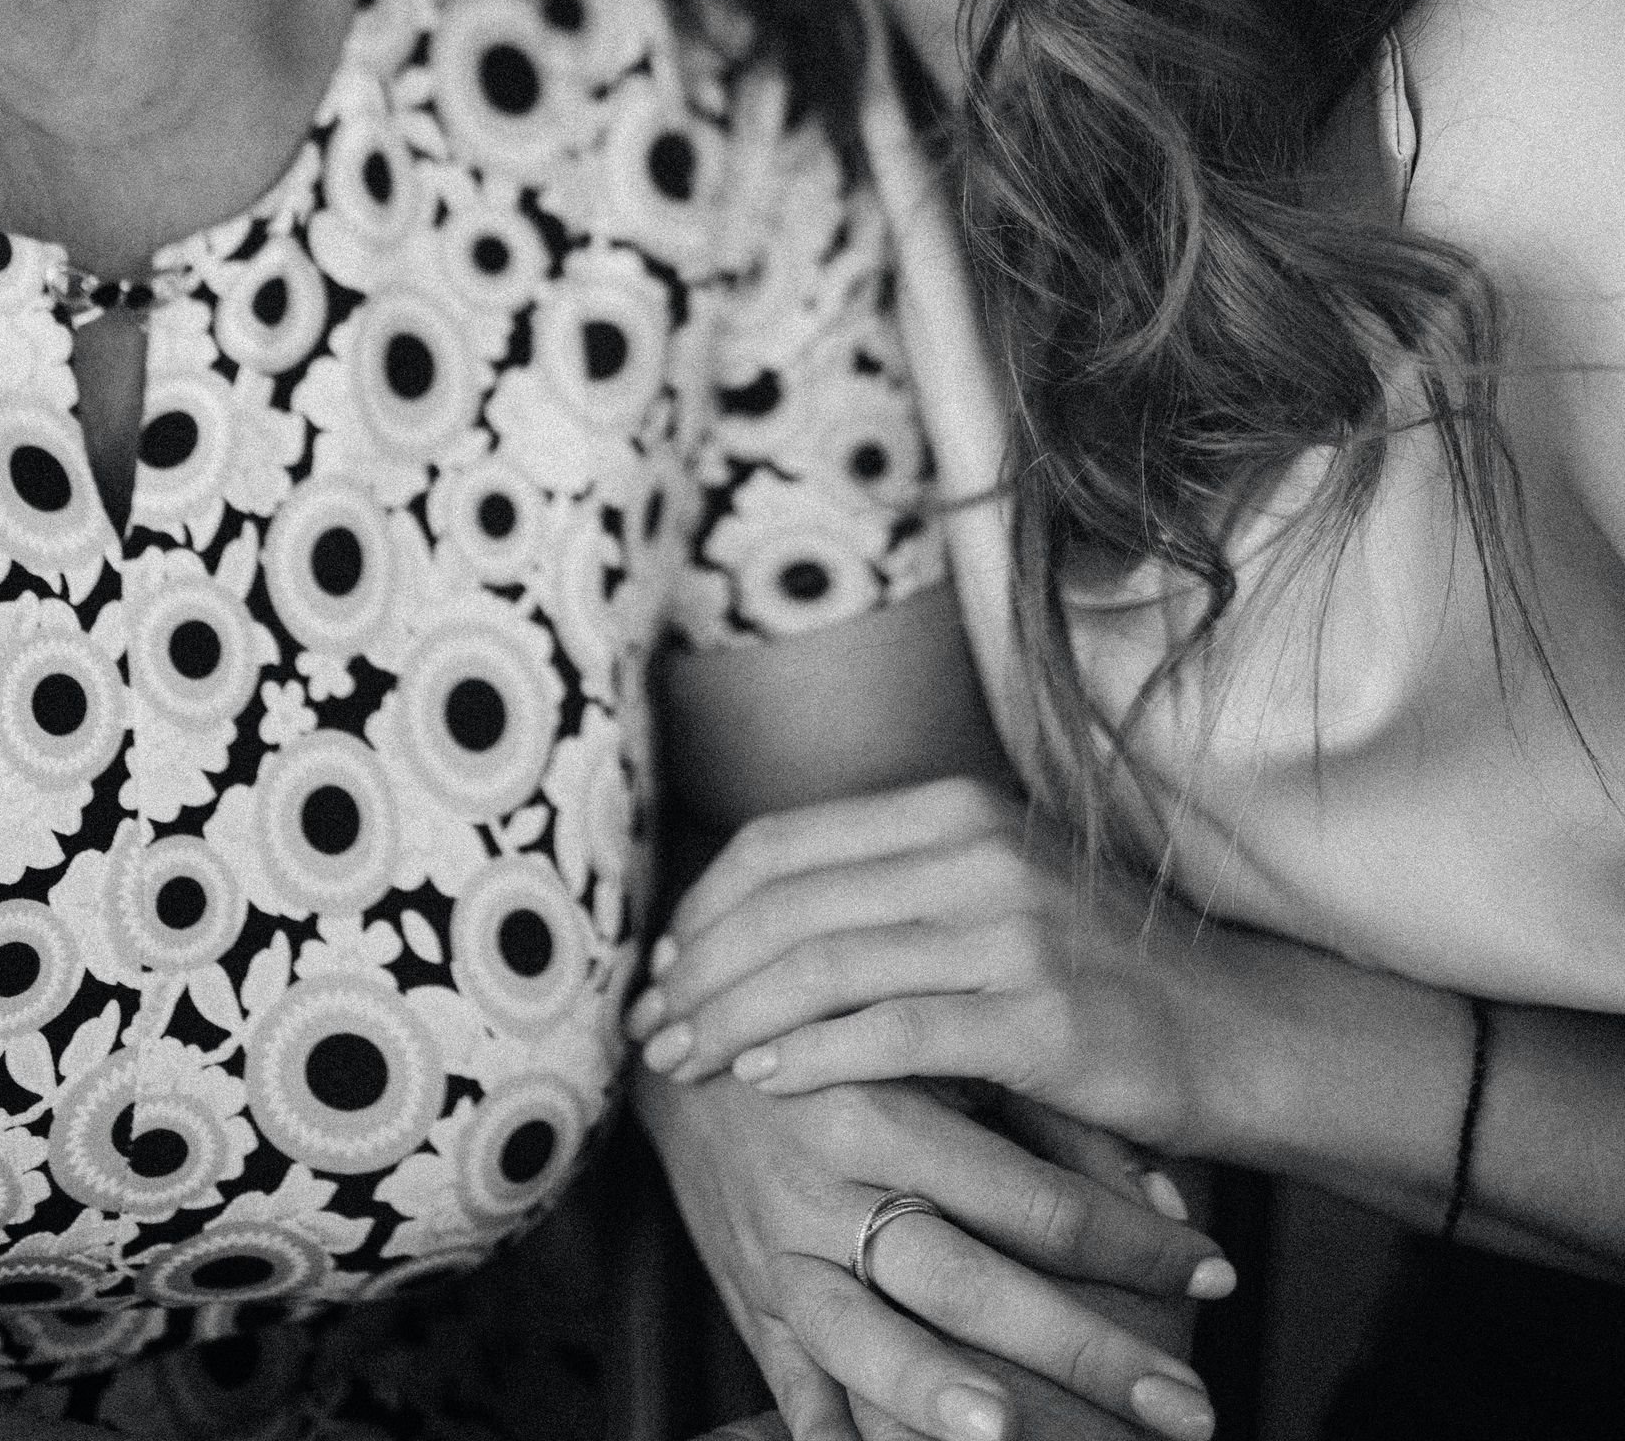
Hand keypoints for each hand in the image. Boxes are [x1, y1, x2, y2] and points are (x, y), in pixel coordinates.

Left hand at [627, 779, 1231, 1154]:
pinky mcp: (1040, 1014)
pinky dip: (816, 1056)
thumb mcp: (987, 893)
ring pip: (825, 963)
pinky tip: (767, 1082)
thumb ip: (887, 888)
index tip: (661, 969)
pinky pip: (896, 1033)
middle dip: (701, 969)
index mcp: (950, 807)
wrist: (1240, 1031)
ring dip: (736, 1016)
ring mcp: (1010, 928)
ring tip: (685, 1063)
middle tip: (650, 1030)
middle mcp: (974, 849)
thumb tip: (747, 918)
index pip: (783, 843)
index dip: (704, 908)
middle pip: (786, 901)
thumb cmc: (1093, 973)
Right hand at [633, 1060, 1231, 1440]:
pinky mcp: (746, 1293)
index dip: (1131, 1239)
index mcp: (885, 1102)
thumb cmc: (843, 1030)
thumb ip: (1045, 1115)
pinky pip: (788, 1377)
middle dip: (1086, 1352)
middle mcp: (828, 1181)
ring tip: (1015, 1439)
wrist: (686, 1026)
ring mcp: (778, 1247)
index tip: (1219, 1274)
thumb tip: (1167, 1196)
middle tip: (1192, 1408)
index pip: (1030, 1191)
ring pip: (858, 1337)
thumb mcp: (941, 1049)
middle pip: (968, 1279)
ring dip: (935, 1392)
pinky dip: (828, 1434)